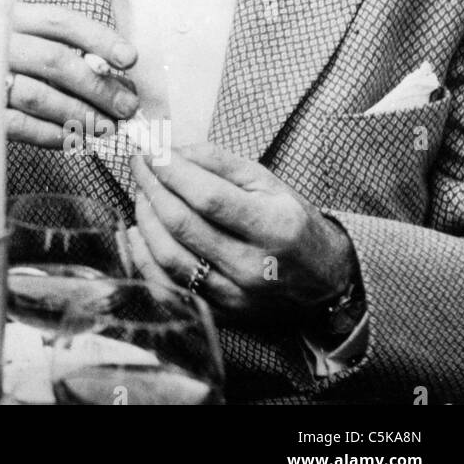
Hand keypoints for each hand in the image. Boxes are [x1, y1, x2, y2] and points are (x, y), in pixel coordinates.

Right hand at [0, 4, 138, 204]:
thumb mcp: (13, 53)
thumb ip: (53, 53)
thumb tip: (112, 71)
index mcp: (1, 17)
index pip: (58, 20)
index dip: (98, 38)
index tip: (130, 59)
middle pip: (53, 59)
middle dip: (97, 86)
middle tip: (125, 107)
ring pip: (39, 94)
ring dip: (79, 114)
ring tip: (105, 128)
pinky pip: (20, 125)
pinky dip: (51, 134)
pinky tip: (71, 140)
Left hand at [127, 144, 358, 328]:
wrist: (326, 279)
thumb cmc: (292, 222)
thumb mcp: (268, 182)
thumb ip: (217, 161)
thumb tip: (169, 150)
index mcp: (274, 227)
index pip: (207, 197)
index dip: (170, 171)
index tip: (149, 150)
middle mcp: (254, 266)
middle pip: (182, 225)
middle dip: (151, 188)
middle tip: (140, 165)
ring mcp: (236, 295)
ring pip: (168, 257)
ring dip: (144, 219)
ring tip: (142, 195)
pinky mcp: (220, 313)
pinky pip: (167, 288)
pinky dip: (142, 258)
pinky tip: (138, 232)